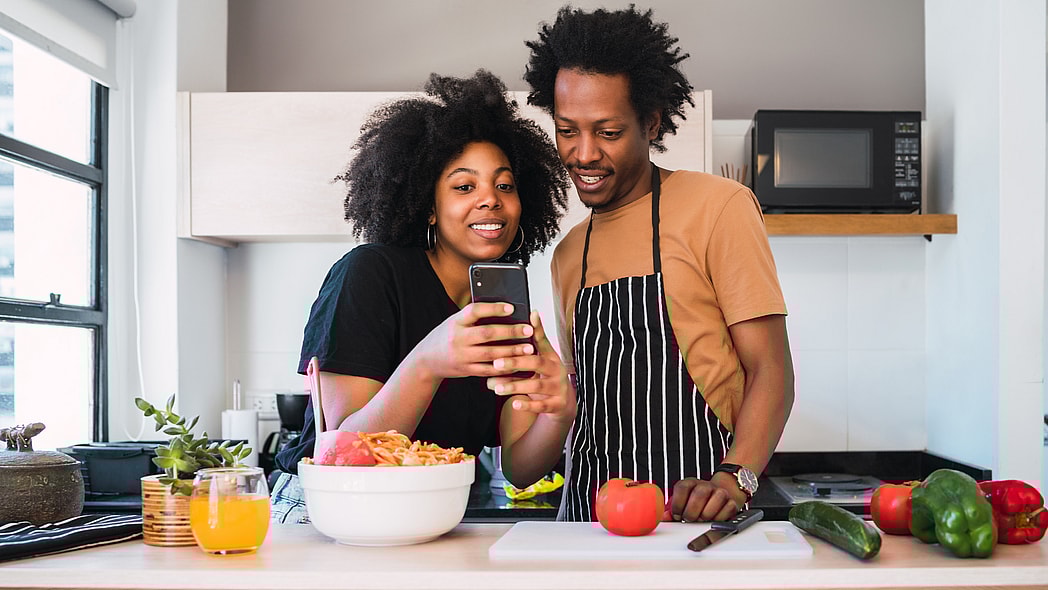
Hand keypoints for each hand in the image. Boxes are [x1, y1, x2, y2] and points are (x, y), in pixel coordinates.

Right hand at [414, 302, 535, 379]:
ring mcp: (461, 356)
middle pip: (487, 333)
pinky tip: (518, 365)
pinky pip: (489, 370)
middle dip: (510, 332)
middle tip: (528, 329)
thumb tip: (505, 309)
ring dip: (512, 351)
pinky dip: (505, 368)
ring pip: (490, 354)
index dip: (493, 308)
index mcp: (456, 321)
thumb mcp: (456, 322)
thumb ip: (474, 317)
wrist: (427, 360)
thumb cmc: (448, 335)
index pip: (474, 311)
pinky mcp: (466, 370)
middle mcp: (457, 338)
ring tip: (529, 348)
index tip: (511, 307)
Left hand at [485, 311, 575, 423]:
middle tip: (496, 363)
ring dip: (516, 386)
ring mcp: (558, 387)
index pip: (541, 341)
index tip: (525, 320)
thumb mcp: (540, 360)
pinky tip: (514, 404)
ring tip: (497, 388)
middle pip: (537, 363)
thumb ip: (527, 348)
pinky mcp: (557, 404)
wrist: (562, 403)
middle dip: (516, 362)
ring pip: (537, 385)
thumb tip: (517, 328)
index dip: (536, 330)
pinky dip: (528, 405)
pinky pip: (542, 405)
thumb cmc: (545, 377)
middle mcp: (556, 369)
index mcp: (550, 356)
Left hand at [663, 475, 744, 521]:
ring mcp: (720, 492)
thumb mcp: (683, 501)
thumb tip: (663, 518)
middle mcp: (705, 485)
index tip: (677, 515)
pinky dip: (717, 520)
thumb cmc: (698, 501)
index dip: (678, 504)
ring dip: (705, 516)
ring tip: (701, 519)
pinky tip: (712, 519)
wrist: (722, 493)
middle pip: (699, 495)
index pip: (682, 487)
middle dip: (692, 512)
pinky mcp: (732, 502)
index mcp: (690, 483)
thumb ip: (672, 509)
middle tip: (689, 519)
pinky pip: (725, 512)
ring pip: (713, 504)